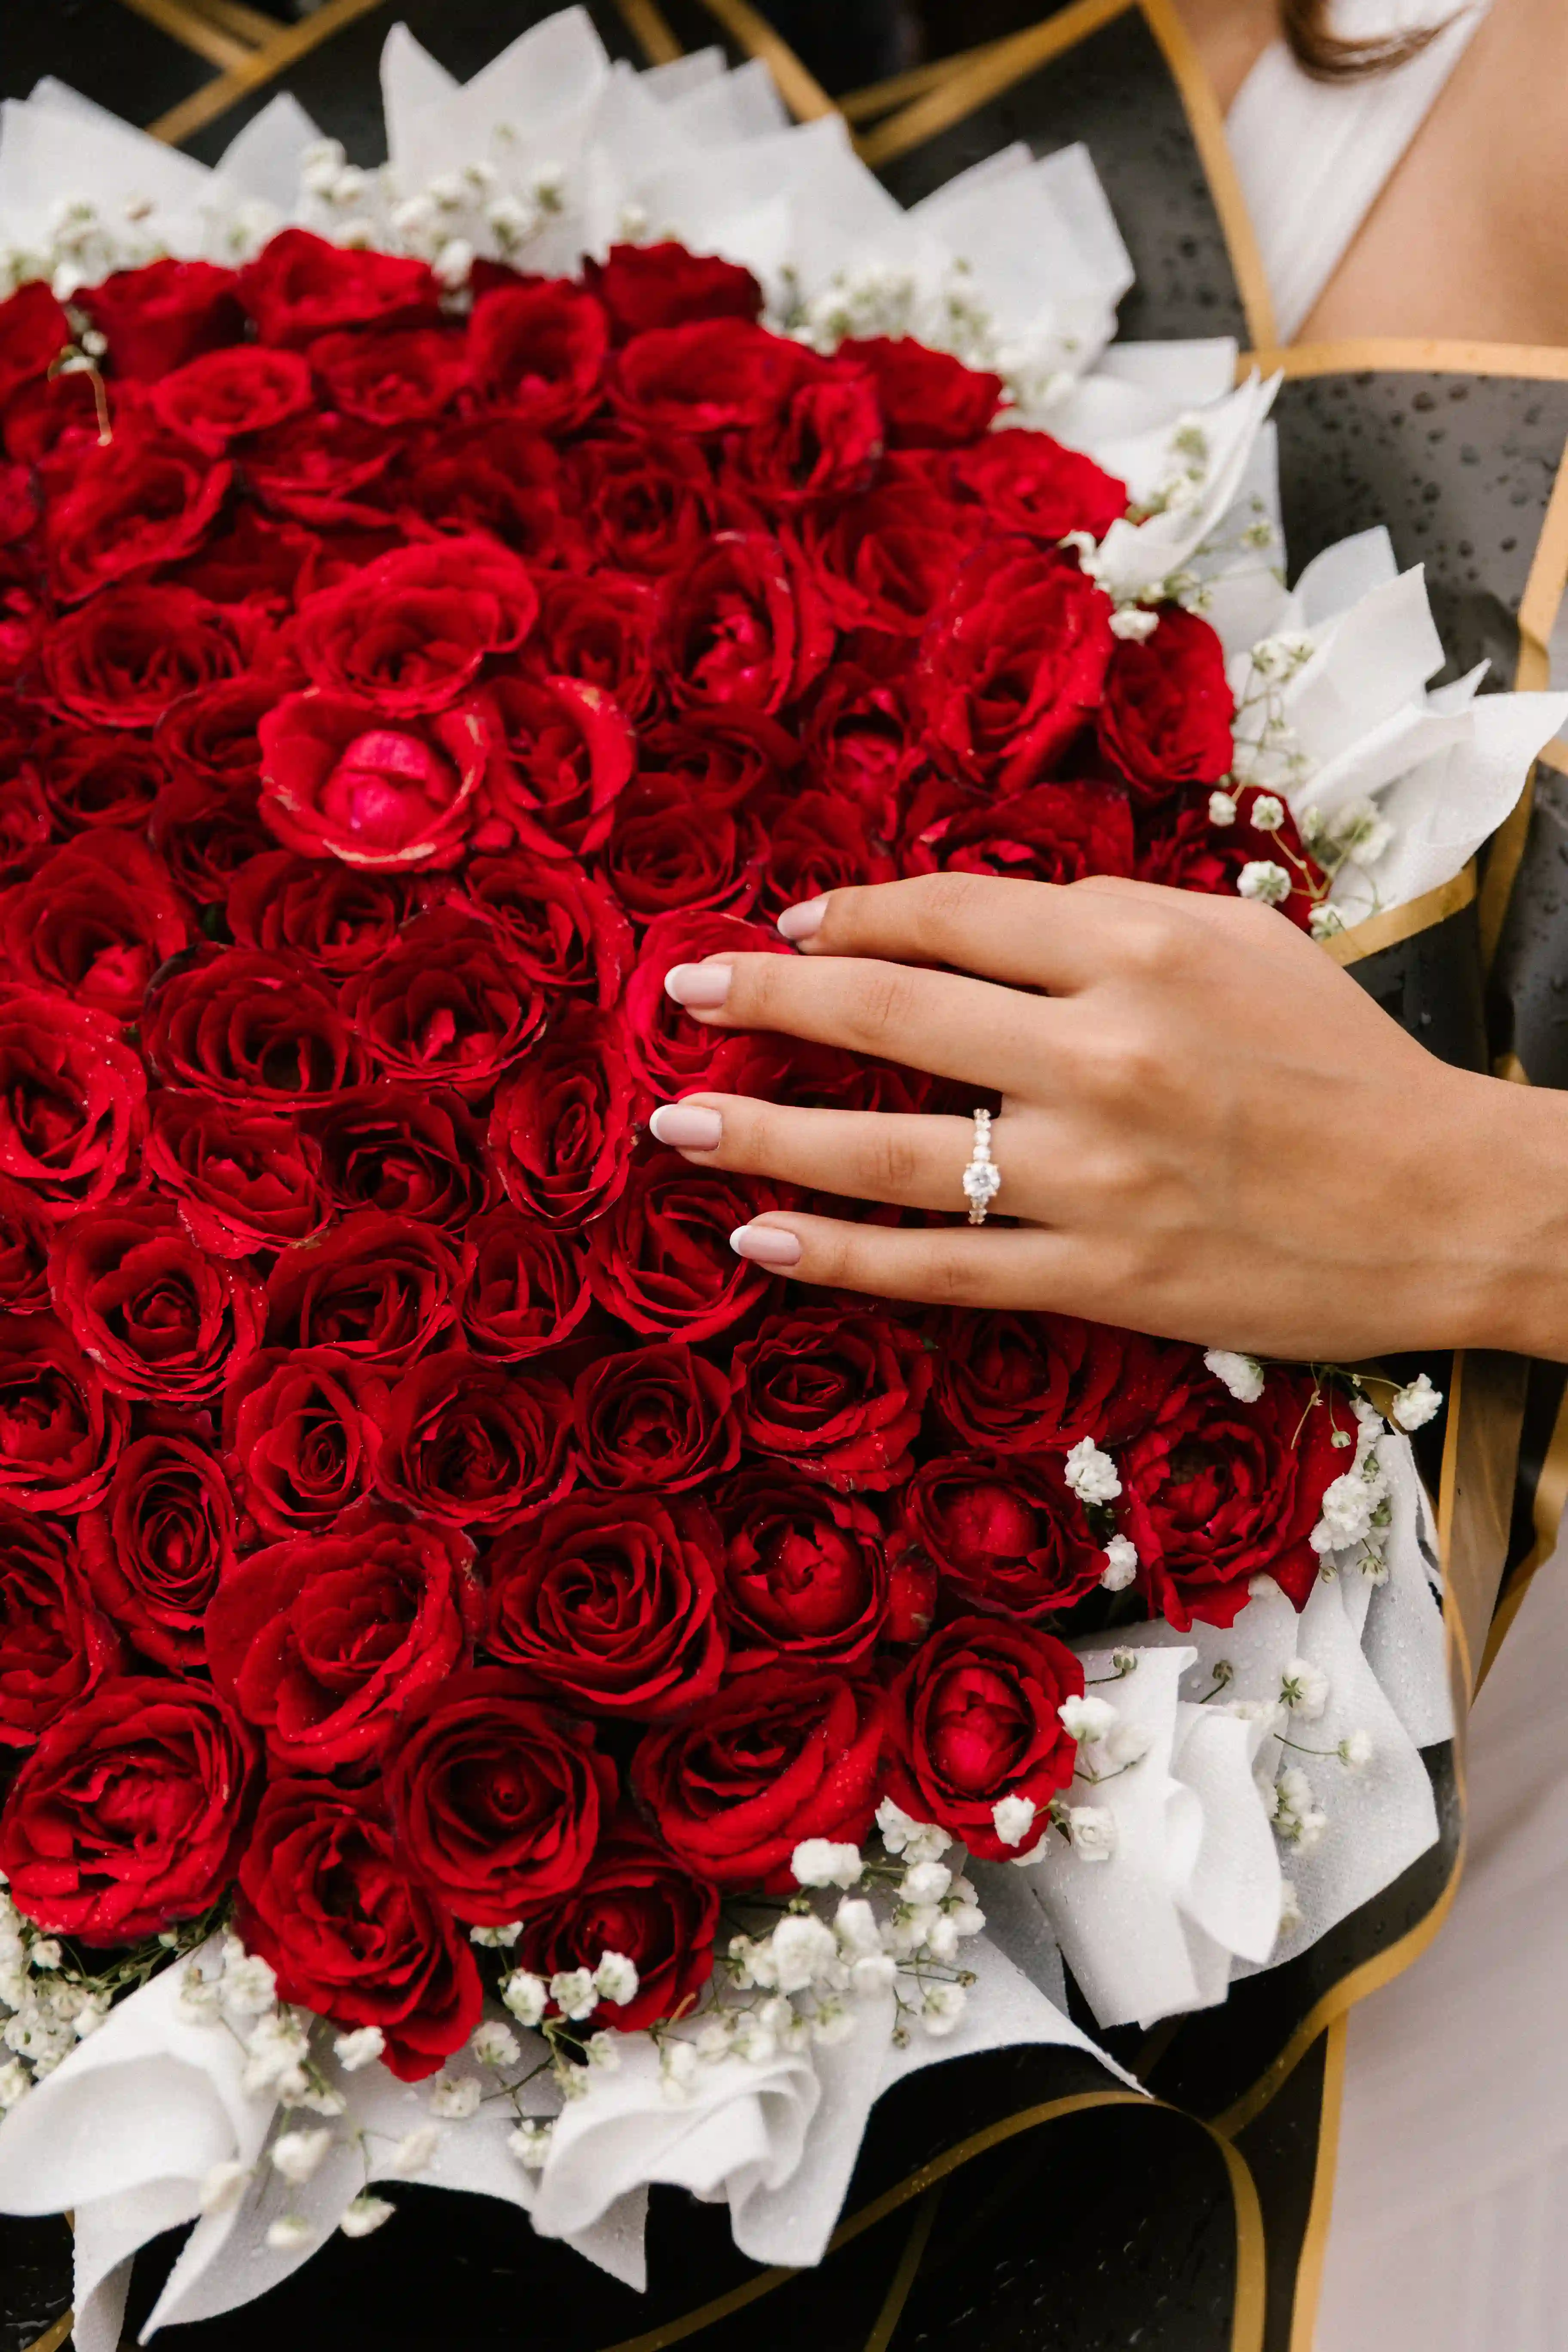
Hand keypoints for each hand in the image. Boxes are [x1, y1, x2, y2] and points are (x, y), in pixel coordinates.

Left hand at [647, 873, 1567, 1361]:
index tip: (791, 920)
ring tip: (677, 1125)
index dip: (852, 912)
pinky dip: (841, 1256)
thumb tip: (963, 916)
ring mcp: (1094, 1178)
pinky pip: (941, 1268)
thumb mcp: (1238, 941)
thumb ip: (1100, 919)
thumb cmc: (1341, 1060)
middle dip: (769, 997)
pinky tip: (761, 1241)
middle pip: (892, 1013)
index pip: (950, 915)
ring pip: (890, 1152)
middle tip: (683, 995)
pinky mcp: (1101, 1279)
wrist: (1445, 1203)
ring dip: (766, 1133)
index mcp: (1139, 952)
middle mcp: (1103, 1056)